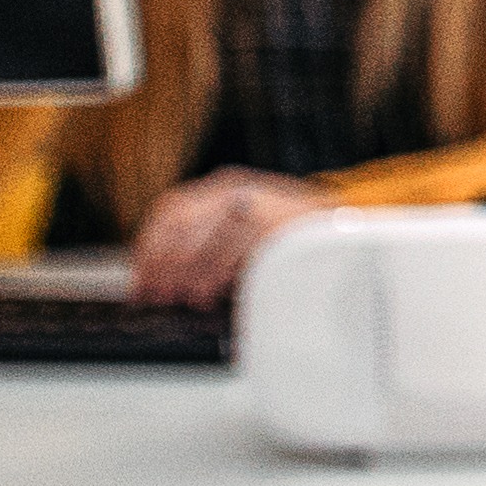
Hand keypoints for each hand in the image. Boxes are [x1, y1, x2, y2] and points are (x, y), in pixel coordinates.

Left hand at [131, 169, 336, 306]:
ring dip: (185, 270)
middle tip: (153, 295)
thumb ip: (209, 242)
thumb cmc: (291, 237)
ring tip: (180, 298)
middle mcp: (237, 188)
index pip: (170, 209)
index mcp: (224, 187)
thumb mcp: (245, 232)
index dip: (149, 246)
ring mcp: (257, 200)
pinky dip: (215, 272)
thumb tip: (164, 278)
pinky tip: (209, 292)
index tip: (140, 278)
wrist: (345, 228)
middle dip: (160, 262)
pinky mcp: (275, 220)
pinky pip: (233, 246)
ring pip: (203, 233)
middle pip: (179, 220)